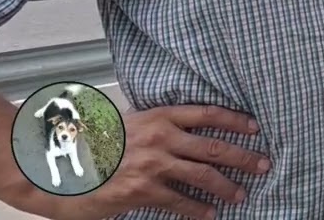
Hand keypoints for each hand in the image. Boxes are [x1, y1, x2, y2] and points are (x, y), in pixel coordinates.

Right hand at [36, 104, 270, 219]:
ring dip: (227, 186)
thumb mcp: (130, 123)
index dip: (235, 121)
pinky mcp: (142, 190)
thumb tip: (185, 130)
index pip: (208, 114)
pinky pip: (180, 201)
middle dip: (243, 156)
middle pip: (213, 146)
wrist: (59, 165)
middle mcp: (160, 136)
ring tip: (241, 194)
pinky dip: (198, 209)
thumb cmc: (96, 143)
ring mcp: (152, 164)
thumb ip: (158, 124)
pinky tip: (210, 214)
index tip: (256, 128)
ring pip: (203, 175)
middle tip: (263, 163)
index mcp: (159, 116)